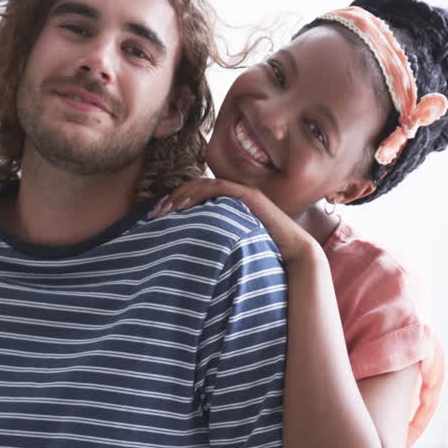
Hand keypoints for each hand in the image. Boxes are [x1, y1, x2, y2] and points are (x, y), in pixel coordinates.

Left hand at [150, 178, 317, 263]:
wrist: (295, 257)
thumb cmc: (264, 259)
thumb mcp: (230, 251)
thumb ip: (212, 247)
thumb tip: (186, 262)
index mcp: (228, 208)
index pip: (195, 198)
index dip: (172, 204)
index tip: (153, 219)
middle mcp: (234, 197)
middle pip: (195, 189)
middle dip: (171, 199)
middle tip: (152, 214)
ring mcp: (242, 194)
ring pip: (204, 186)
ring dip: (181, 195)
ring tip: (164, 209)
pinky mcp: (249, 197)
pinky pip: (218, 188)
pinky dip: (198, 193)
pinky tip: (183, 206)